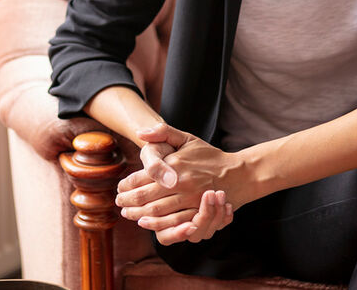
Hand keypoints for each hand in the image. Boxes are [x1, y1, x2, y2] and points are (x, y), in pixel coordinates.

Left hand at [117, 124, 243, 244]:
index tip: (119, 187)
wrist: (238, 174)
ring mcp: (190, 199)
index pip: (143, 177)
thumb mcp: (187, 139)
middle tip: (119, 203)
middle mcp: (181, 183)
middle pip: (145, 197)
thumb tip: (140, 133)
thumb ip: (163, 132)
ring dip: (138, 214)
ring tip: (128, 214)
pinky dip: (157, 224)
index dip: (127, 184)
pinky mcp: (197, 212)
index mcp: (175, 164)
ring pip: (156, 212)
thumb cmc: (209, 156)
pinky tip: (147, 223)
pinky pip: (173, 222)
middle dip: (128, 201)